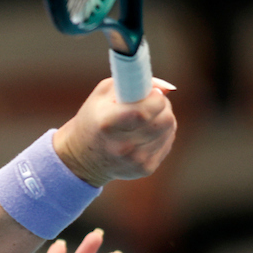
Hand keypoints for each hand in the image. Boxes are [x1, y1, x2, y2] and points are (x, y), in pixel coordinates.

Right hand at [53, 77, 176, 185]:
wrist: (83, 157)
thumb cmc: (94, 119)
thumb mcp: (102, 95)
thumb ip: (133, 83)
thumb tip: (166, 88)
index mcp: (107, 124)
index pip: (145, 111)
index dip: (155, 97)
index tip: (151, 93)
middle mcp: (122, 146)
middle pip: (165, 119)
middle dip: (162, 106)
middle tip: (150, 103)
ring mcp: (135, 161)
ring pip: (169, 129)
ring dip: (162, 119)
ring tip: (145, 119)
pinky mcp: (145, 169)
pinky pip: (167, 142)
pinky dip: (161, 134)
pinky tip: (144, 134)